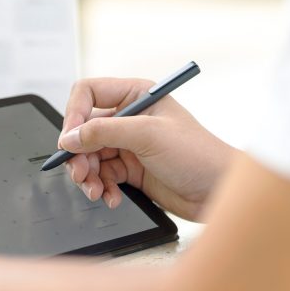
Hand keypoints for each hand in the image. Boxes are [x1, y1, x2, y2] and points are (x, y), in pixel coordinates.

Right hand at [59, 78, 233, 219]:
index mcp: (135, 95)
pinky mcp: (130, 169)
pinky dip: (102, 188)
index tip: (70, 139)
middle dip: (79, 154)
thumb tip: (71, 137)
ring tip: (95, 191)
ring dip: (88, 176)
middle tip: (81, 174)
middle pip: (84, 130)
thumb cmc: (198, 154)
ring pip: (90, 156)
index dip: (74, 114)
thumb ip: (104, 132)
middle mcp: (129, 118)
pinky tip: (112, 197)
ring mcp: (128, 144)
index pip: (88, 93)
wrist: (219, 190)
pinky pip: (102, 176)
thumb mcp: (148, 136)